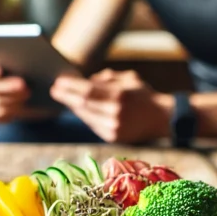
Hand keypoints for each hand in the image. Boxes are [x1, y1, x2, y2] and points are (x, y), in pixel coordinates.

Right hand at [0, 57, 30, 124]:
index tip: (0, 71)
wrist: (19, 93)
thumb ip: (12, 64)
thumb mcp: (15, 66)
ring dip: (10, 99)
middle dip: (5, 86)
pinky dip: (5, 112)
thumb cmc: (16, 73)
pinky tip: (18, 107)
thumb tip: (18, 68)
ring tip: (26, 95)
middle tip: (22, 85)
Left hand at [49, 69, 173, 143]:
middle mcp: (115, 113)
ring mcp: (113, 127)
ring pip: (85, 116)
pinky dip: (84, 116)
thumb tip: (84, 80)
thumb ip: (106, 78)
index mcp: (119, 96)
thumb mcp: (128, 79)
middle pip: (83, 104)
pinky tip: (78, 109)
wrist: (162, 118)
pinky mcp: (112, 137)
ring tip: (64, 98)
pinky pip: (92, 124)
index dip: (70, 87)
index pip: (87, 91)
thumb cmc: (144, 95)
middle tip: (54, 89)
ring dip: (73, 107)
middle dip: (66, 97)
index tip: (58, 81)